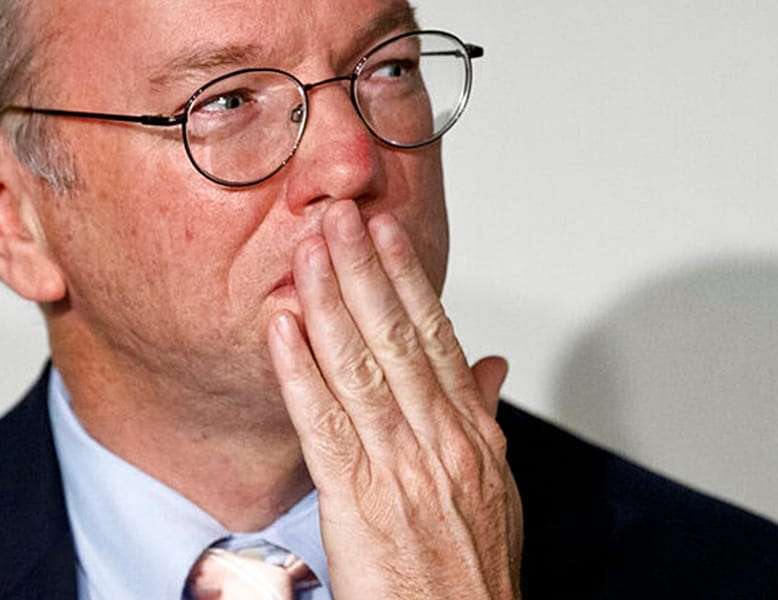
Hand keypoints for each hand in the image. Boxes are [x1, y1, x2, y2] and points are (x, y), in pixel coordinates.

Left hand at [267, 200, 522, 598]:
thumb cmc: (473, 576)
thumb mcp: (494, 491)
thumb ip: (482, 419)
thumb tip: (486, 365)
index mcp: (472, 436)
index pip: (437, 337)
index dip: (408, 279)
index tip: (386, 232)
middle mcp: (440, 443)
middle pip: (399, 337)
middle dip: (365, 269)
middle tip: (339, 213)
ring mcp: (400, 470)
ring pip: (361, 367)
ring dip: (330, 300)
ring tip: (309, 249)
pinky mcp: (359, 504)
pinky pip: (324, 426)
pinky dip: (300, 373)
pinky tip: (282, 329)